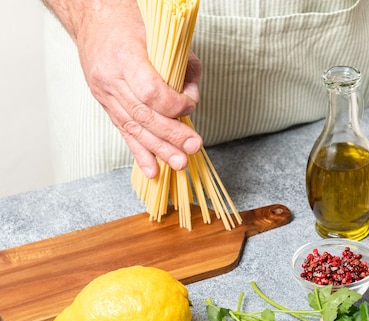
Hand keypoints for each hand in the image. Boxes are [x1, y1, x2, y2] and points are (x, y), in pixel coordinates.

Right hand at [66, 1, 202, 177]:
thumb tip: (192, 100)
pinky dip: (139, 153)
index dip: (175, 106)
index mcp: (126, 57)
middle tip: (193, 148)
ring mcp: (105, 94)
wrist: (94, 19)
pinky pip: (123, 132)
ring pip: (134, 128)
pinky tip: (152, 171)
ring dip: (159, 150)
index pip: (152, 93)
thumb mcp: (163, 37)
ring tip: (179, 163)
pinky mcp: (105, 104)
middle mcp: (111, 79)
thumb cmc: (131, 23)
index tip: (190, 107)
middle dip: (171, 136)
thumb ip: (183, 68)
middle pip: (144, 116)